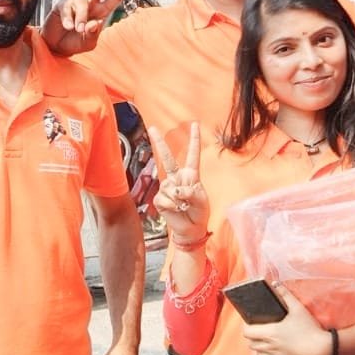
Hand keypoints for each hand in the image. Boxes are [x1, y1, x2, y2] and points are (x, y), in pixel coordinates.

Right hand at [43, 0, 137, 55]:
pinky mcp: (62, 5)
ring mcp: (76, 4)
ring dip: (82, 17)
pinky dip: (69, 20)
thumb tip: (95, 23)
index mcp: (100, 13)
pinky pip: (68, 9)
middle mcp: (89, 5)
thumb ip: (93, 35)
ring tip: (78, 29)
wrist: (55, 46)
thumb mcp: (88, 44)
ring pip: (83, 2)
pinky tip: (68, 27)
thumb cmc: (73, 43)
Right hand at [151, 122, 209, 245]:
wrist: (190, 229)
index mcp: (191, 175)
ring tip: (184, 207)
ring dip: (179, 200)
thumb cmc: (199, 212)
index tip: (194, 124)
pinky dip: (172, 206)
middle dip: (159, 142)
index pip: (193, 154)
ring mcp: (167, 187)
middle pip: (168, 158)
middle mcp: (177, 178)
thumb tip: (175, 189)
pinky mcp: (160, 199)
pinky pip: (165, 199)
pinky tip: (176, 210)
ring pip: (170, 187)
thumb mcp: (202, 199)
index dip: (194, 140)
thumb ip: (191, 191)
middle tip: (152, 128)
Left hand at [241, 285, 330, 354]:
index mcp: (270, 333)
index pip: (247, 332)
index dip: (247, 326)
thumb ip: (286, 295)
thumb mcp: (298, 308)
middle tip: (261, 331)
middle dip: (254, 337)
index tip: (251, 323)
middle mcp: (270, 347)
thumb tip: (276, 284)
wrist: (322, 349)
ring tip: (269, 343)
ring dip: (261, 349)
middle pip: (251, 344)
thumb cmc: (309, 328)